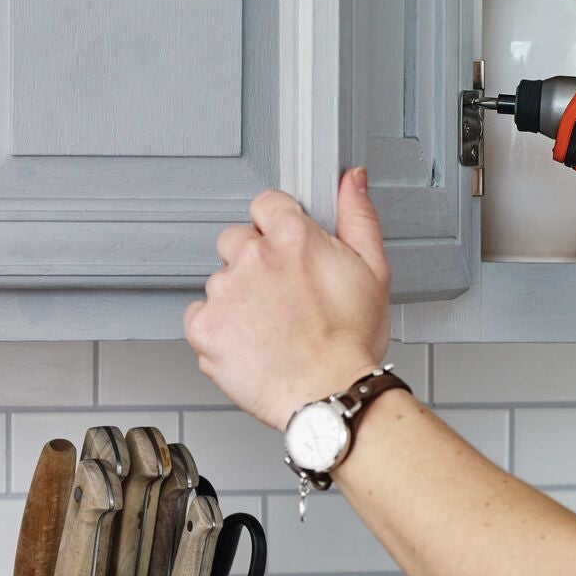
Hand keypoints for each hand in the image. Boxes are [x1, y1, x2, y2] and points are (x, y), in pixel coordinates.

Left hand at [184, 169, 391, 428]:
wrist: (330, 396)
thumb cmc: (352, 343)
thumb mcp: (374, 271)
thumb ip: (358, 217)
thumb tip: (350, 179)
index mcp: (293, 238)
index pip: (267, 204)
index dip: (279, 227)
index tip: (289, 251)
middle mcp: (252, 258)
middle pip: (237, 240)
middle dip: (256, 262)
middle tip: (283, 297)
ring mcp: (224, 292)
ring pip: (221, 281)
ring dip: (239, 297)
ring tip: (272, 327)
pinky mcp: (203, 326)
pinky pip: (201, 316)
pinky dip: (220, 328)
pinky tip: (251, 342)